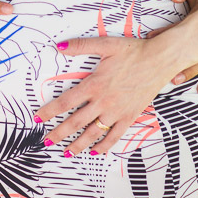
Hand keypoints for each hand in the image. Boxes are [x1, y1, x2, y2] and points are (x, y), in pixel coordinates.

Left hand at [35, 37, 175, 155]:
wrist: (160, 60)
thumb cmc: (133, 51)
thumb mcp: (106, 44)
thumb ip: (81, 46)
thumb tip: (58, 46)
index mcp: (94, 84)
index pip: (65, 101)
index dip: (49, 111)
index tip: (38, 118)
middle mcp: (103, 102)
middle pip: (75, 122)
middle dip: (59, 133)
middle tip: (46, 141)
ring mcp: (116, 112)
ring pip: (93, 133)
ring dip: (78, 144)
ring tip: (66, 152)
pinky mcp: (129, 117)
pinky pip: (114, 137)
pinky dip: (104, 146)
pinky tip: (95, 152)